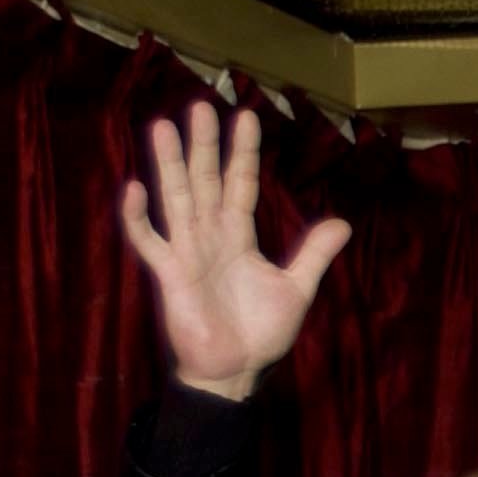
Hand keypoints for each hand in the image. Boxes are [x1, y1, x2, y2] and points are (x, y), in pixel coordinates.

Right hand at [118, 102, 350, 401]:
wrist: (237, 370)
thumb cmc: (260, 332)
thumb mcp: (297, 288)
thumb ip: (314, 254)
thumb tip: (343, 224)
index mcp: (239, 235)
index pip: (241, 184)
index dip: (243, 154)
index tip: (246, 118)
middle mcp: (210, 235)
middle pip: (205, 181)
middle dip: (204, 146)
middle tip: (201, 106)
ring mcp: (187, 251)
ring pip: (176, 199)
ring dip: (169, 165)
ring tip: (164, 127)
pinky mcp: (169, 274)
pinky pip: (148, 241)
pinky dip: (138, 217)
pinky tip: (134, 189)